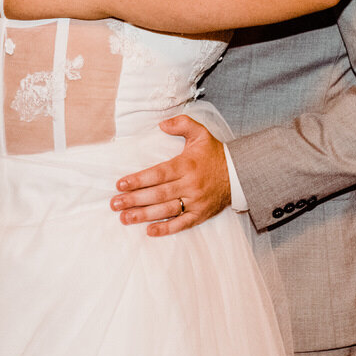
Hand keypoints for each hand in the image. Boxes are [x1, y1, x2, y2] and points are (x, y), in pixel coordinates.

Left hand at [109, 115, 230, 235]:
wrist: (240, 173)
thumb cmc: (214, 153)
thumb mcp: (200, 133)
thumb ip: (182, 124)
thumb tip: (162, 124)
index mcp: (187, 165)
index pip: (159, 173)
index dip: (139, 180)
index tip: (121, 184)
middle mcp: (191, 184)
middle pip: (158, 194)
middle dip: (134, 199)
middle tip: (115, 203)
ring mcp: (196, 201)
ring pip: (167, 210)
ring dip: (144, 215)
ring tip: (125, 217)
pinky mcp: (201, 214)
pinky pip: (182, 224)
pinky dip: (166, 228)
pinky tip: (149, 231)